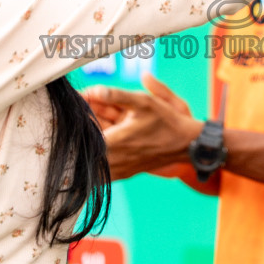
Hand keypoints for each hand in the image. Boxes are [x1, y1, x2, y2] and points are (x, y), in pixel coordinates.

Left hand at [84, 76, 202, 179]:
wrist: (186, 144)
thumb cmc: (167, 121)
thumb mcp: (144, 101)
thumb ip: (118, 95)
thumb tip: (95, 90)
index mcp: (116, 142)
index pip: (85, 132)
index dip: (78, 116)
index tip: (77, 102)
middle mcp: (114, 159)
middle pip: (86, 143)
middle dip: (82, 124)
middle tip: (80, 107)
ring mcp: (118, 169)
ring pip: (91, 155)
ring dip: (88, 138)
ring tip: (89, 121)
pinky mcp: (122, 173)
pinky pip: (100, 168)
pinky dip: (94, 154)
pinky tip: (97, 140)